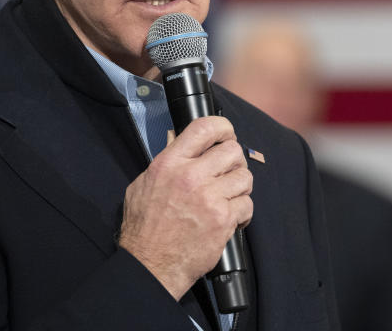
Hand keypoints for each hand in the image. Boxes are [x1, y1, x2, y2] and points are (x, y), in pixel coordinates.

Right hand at [117, 116, 253, 299]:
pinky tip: (230, 218)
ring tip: (228, 197)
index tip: (227, 134)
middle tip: (228, 172)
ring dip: (240, 186)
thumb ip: (166, 162)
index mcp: (170, 163)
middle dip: (234, 161)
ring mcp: (209, 198)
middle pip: (232, 151)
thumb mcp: (143, 185)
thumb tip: (181, 142)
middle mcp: (191, 176)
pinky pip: (247, 204)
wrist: (150, 265)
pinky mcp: (223, 220)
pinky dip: (242, 212)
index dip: (222, 127)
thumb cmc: (144, 228)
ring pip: (245, 177)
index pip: (204, 128)